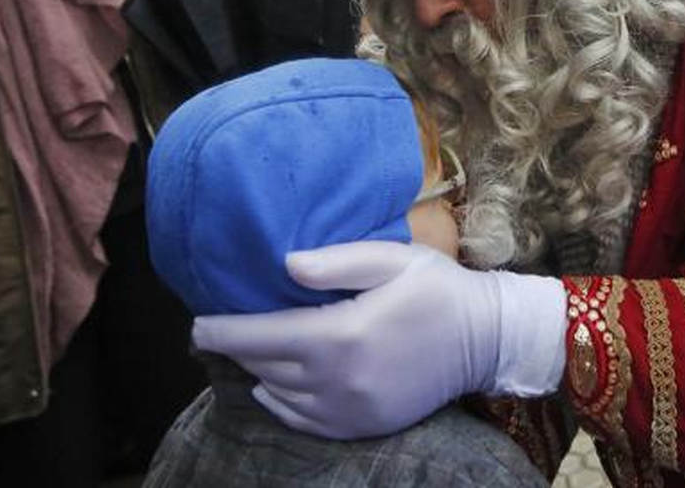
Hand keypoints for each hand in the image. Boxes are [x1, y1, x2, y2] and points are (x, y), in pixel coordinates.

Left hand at [192, 241, 566, 439]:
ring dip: (258, 373)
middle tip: (218, 331)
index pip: (258, 337)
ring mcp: (350, 409)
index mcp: (340, 335)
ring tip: (248, 351)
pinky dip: (281, 405)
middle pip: (263, 366)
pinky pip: (305, 422)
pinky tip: (274, 387)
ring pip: (279, 396)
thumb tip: (285, 265)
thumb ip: (337, 262)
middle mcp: (338, 380)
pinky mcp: (363, 425)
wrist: (486, 338)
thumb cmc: (438, 288)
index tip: (197, 324)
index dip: (220, 331)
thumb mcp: (392, 259)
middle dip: (237, 348)